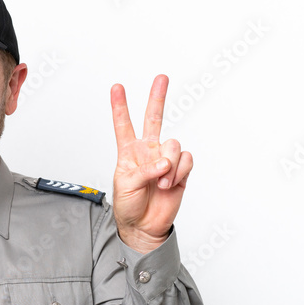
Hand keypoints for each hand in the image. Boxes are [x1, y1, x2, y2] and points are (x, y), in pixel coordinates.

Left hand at [110, 75, 192, 253]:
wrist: (143, 226)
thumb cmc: (128, 205)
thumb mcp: (126, 186)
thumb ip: (143, 170)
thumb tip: (164, 163)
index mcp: (129, 152)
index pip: (124, 125)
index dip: (120, 107)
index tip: (117, 87)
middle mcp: (148, 151)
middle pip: (154, 119)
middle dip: (158, 97)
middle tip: (162, 78)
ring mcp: (165, 159)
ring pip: (174, 144)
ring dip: (168, 165)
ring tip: (160, 183)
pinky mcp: (181, 171)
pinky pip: (186, 160)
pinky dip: (179, 172)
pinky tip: (170, 183)